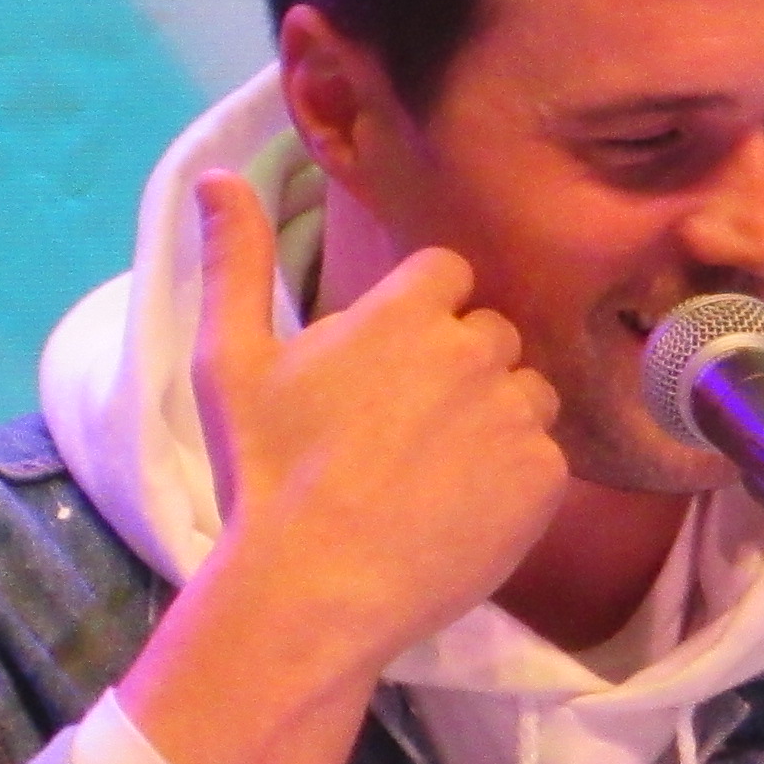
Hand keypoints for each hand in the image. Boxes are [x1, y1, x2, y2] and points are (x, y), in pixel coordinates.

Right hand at [185, 170, 566, 671]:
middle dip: (459, 366)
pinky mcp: (547, 477)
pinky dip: (514, 478)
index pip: (448, 273)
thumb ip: (234, 261)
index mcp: (407, 312)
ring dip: (494, 417)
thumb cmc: (265, 472)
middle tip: (403, 427)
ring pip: (527, 391)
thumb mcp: (230, 362)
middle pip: (490, 332)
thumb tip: (216, 176)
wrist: (314, 587)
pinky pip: (545, 457)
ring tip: (434, 470)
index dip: (421, 313)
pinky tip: (460, 507)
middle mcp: (475, 350)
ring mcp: (518, 414)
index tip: (388, 362)